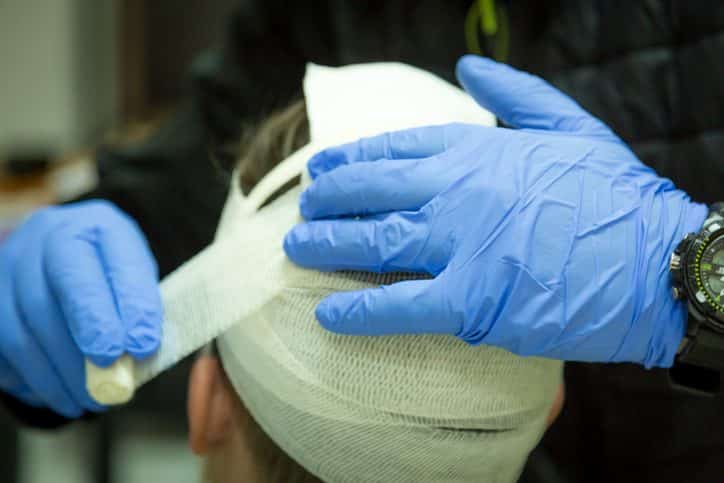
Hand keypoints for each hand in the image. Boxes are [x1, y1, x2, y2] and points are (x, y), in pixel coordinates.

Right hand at [0, 200, 161, 416]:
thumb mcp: (139, 275)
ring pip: (19, 333)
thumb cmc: (115, 269)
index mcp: (92, 226)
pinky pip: (0, 351)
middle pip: (47, 303)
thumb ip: (139, 306)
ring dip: (55, 377)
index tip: (140, 348)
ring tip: (88, 402)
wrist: (71, 253)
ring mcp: (7, 269)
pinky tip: (57, 394)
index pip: (93, 268)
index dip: (114, 311)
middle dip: (81, 354)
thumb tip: (138, 352)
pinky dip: (30, 380)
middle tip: (110, 389)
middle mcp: (41, 239)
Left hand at [284, 55, 706, 367]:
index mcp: (478, 149)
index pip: (395, 148)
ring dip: (326, 246)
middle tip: (302, 212)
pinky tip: (326, 314)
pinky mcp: (472, 300)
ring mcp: (461, 244)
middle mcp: (458, 191)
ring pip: (372, 242)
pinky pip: (399, 305)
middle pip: (371, 191)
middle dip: (327, 201)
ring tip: (295, 250)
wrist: (658, 259)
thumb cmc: (616, 196)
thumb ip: (514, 94)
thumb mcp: (569, 126)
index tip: (320, 170)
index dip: (350, 159)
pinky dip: (357, 311)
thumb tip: (468, 69)